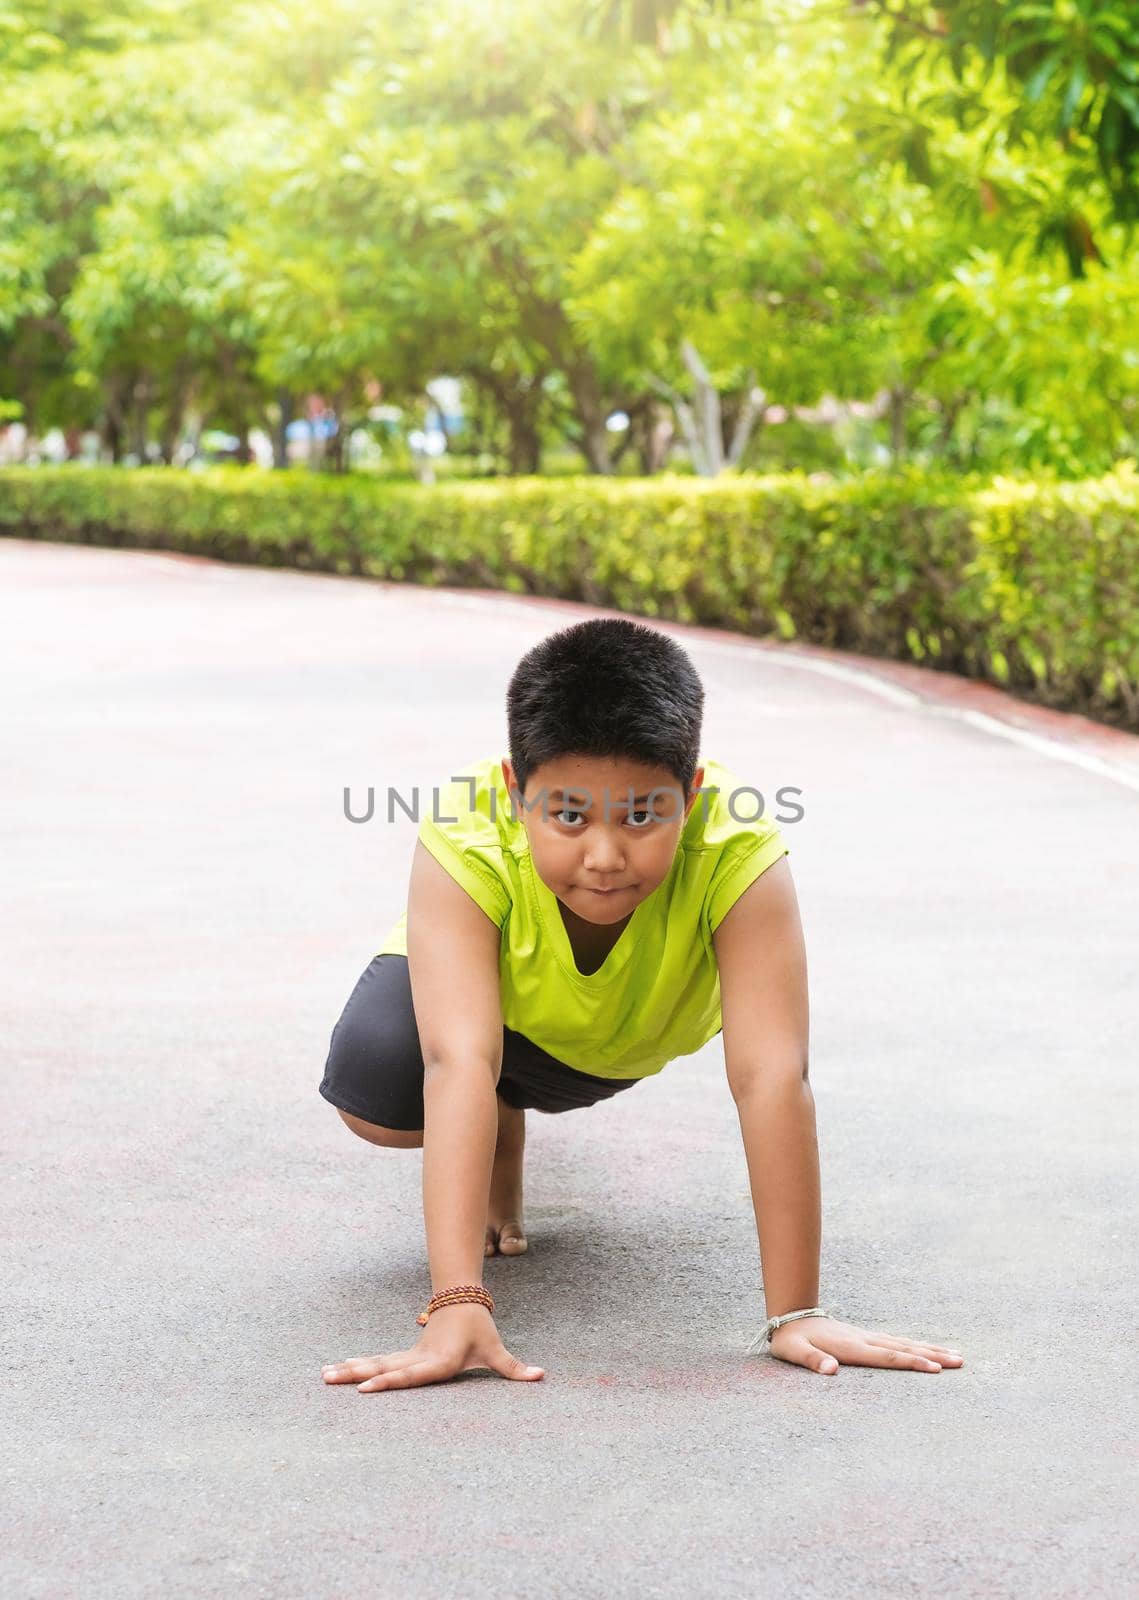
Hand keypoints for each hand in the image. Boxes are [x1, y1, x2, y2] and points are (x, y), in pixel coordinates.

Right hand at [321, 1303, 544, 1390]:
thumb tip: (542, 1377)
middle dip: (357, 1374)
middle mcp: (418, 1359)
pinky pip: (377, 1362)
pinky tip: (337, 1370)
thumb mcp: (496, 1351)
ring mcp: (408, 1356)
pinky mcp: (404, 1356)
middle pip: (384, 1367)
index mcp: (437, 1361)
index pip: (410, 1375)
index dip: (388, 1381)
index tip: (365, 1387)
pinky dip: (356, 1365)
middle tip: (330, 1378)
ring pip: (375, 1362)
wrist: (463, 1302)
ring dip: (350, 1368)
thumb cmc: (479, 1330)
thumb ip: (515, 1369)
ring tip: (323, 1375)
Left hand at [768, 1316, 963, 1375]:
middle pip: (904, 1348)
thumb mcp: (795, 1352)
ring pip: (904, 1343)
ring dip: (930, 1349)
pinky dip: (916, 1346)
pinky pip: (897, 1343)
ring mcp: (867, 1337)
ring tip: (956, 1356)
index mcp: (851, 1346)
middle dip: (933, 1355)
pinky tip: (928, 1350)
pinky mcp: (866, 1338)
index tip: (935, 1368)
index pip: (887, 1357)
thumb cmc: (791, 1340)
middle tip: (960, 1361)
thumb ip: (812, 1360)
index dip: (911, 1362)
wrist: (790, 1316)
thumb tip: (831, 1370)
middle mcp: (864, 1339)